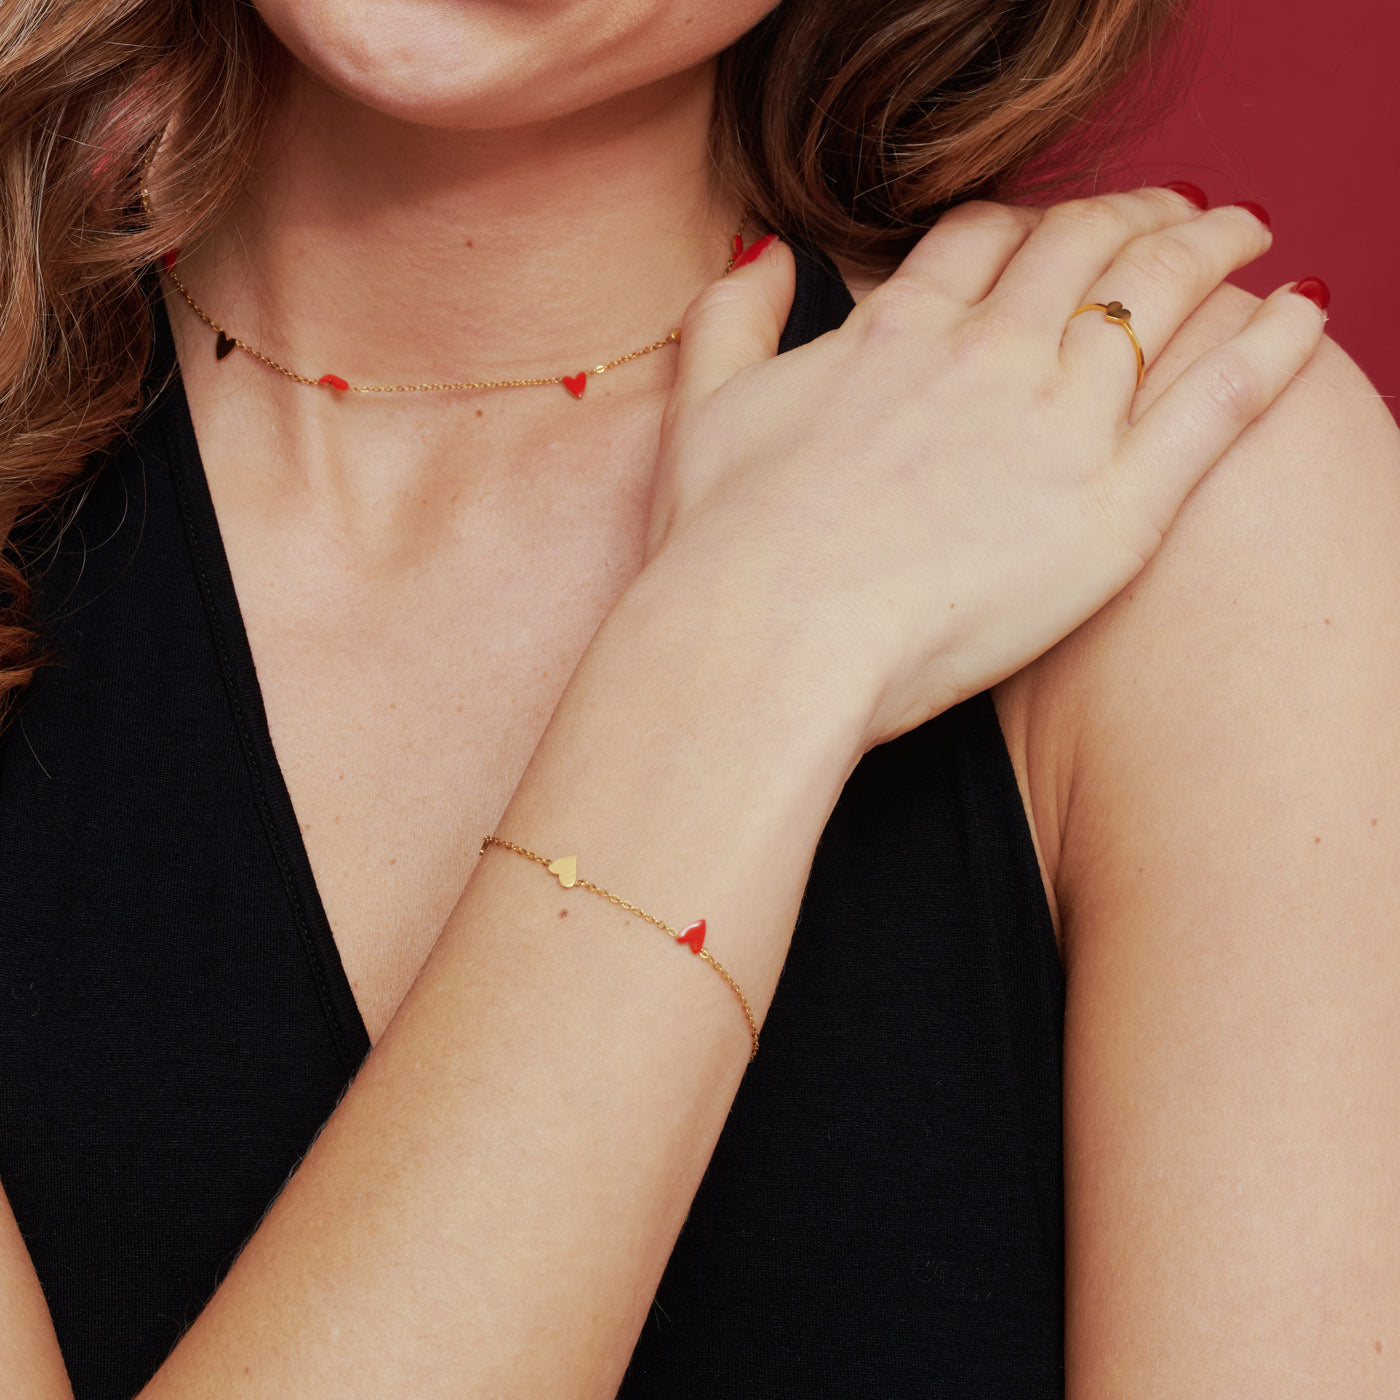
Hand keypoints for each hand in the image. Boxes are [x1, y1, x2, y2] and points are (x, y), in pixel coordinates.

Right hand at [637, 189, 1326, 753]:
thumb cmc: (725, 542)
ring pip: (1161, 292)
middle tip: (1166, 212)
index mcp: (900, 329)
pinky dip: (1274, 342)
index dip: (1025, 220)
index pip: (985, 236)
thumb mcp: (704, 406)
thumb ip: (733, 316)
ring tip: (1243, 228)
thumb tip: (767, 253)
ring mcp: (1060, 422)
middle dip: (1129, 212)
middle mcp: (990, 353)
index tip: (1051, 229)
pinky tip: (1304, 307)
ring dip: (1209, 243)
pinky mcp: (1115, 506)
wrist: (765, 637)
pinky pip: (1222, 396)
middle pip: (1083, 244)